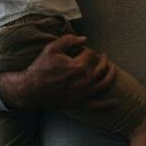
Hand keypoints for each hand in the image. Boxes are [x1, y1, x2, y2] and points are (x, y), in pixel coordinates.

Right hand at [0, 34, 117, 109]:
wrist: (29, 90)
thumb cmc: (40, 68)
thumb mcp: (52, 48)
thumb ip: (69, 40)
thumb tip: (85, 39)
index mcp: (78, 67)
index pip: (90, 54)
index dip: (86, 50)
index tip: (80, 50)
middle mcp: (84, 81)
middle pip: (101, 67)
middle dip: (101, 59)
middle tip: (100, 56)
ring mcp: (83, 94)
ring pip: (105, 83)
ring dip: (111, 74)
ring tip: (113, 69)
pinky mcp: (79, 104)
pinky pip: (97, 106)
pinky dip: (108, 105)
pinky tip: (117, 102)